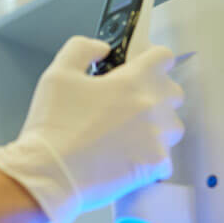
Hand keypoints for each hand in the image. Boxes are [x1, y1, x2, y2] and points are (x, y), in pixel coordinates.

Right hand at [0, 37, 183, 222]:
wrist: (49, 173)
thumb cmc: (53, 126)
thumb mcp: (58, 74)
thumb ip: (81, 49)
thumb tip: (101, 49)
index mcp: (133, 81)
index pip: (163, 58)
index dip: (151, 61)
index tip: (142, 68)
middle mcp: (152, 107)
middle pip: (174, 93)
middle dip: (157, 93)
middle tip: (132, 103)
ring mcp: (156, 138)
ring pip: (173, 127)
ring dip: (158, 126)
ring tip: (132, 134)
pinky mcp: (154, 166)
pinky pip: (166, 158)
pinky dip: (152, 158)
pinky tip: (131, 157)